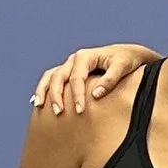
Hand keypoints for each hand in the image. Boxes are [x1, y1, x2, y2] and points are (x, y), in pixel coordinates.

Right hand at [30, 43, 153, 116]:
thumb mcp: (122, 67)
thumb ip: (110, 80)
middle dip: (56, 95)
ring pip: (51, 76)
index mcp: (85, 56)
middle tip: (59, 112)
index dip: (77, 95)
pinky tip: (38, 101)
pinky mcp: (70, 71)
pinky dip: (44, 89)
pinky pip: (52, 79)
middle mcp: (74, 59)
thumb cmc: (127, 60)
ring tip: (39, 106)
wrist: (129, 54)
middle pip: (58, 77)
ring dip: (44, 91)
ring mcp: (70, 65)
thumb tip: (96, 95)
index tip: (80, 111)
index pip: (76, 78)